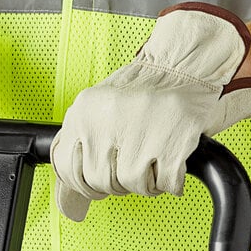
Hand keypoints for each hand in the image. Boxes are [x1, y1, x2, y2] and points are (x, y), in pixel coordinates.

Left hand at [50, 3, 250, 221]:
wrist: (183, 65)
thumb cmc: (144, 87)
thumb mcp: (100, 104)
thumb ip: (84, 135)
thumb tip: (73, 175)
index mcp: (85, 111)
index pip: (68, 166)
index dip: (83, 184)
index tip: (94, 185)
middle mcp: (108, 118)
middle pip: (101, 180)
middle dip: (116, 183)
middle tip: (129, 171)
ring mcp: (140, 129)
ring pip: (131, 184)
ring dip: (144, 183)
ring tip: (152, 165)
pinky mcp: (173, 139)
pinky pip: (164, 182)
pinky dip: (169, 182)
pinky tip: (169, 166)